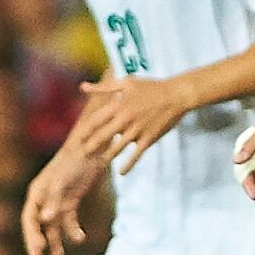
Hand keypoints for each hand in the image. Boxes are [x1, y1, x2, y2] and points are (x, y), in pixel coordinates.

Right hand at [20, 149, 103, 254]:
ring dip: (55, 240)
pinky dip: (73, 230)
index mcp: (36, 192)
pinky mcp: (72, 200)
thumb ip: (54, 200)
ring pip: (53, 225)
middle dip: (37, 241)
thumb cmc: (74, 162)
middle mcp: (44, 198)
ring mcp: (58, 200)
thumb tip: (45, 220)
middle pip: (37, 224)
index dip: (31, 236)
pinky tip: (80, 238)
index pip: (29, 218)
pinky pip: (69, 220)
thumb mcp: (62, 181)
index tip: (36, 253)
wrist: (93, 148)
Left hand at [72, 75, 193, 174]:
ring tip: (97, 164)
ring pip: (117, 148)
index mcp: (118, 105)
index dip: (84, 131)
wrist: (176, 95)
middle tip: (81, 155)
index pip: (95, 121)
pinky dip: (128, 165)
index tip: (77, 139)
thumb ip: (103, 87)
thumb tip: (82, 87)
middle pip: (102, 137)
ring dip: (105, 158)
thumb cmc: (151, 87)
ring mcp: (137, 130)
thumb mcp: (126, 82)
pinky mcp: (149, 138)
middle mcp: (125, 119)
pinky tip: (121, 172)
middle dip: (90, 147)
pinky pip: (136, 155)